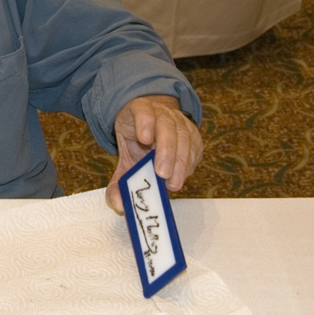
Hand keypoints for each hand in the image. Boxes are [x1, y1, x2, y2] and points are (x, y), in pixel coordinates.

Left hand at [105, 95, 202, 209]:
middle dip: (166, 150)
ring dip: (180, 161)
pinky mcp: (193, 133)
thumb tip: (118, 204)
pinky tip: (182, 177)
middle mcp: (161, 112)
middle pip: (166, 125)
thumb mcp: (124, 158)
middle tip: (162, 174)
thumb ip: (118, 182)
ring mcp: (179, 121)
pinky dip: (189, 164)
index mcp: (138, 111)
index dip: (144, 122)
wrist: (150, 130)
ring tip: (173, 183)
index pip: (142, 110)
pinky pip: (195, 147)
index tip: (144, 139)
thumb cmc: (136, 144)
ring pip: (184, 136)